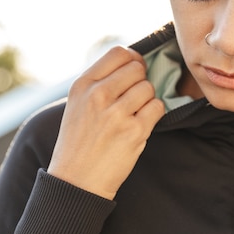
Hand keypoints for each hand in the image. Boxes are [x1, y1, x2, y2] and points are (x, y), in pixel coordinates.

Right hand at [48, 46, 164, 199]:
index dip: (133, 59)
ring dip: (146, 100)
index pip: (118, 53)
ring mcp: (116, 113)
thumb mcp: (78, 104)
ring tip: (132, 114)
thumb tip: (132, 61)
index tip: (134, 71)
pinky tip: (139, 125)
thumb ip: (100, 81)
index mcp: (83, 85)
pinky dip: (153, 115)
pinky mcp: (134, 131)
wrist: (76, 181)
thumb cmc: (79, 142)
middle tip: (133, 98)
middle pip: (137, 68)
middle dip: (140, 81)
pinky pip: (157, 107)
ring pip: (148, 88)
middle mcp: (98, 95)